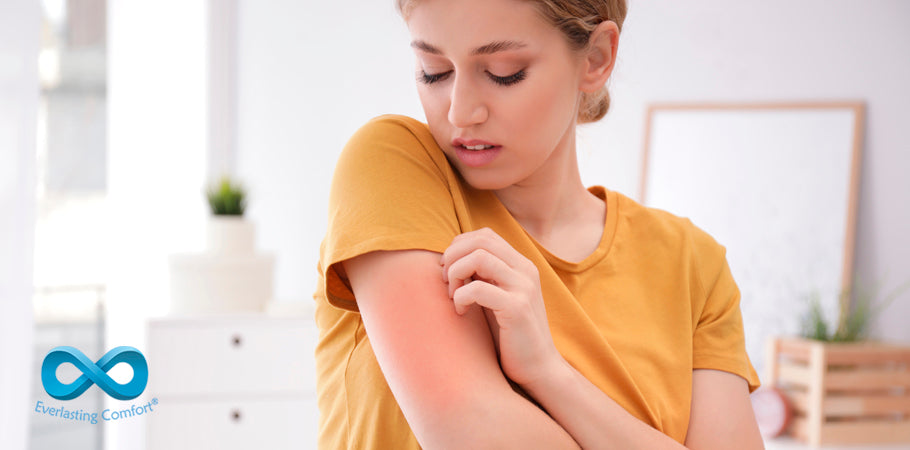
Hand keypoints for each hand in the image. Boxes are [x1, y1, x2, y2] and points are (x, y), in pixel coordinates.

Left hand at [440, 227, 562, 386]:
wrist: (538, 369)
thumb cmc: (510, 335)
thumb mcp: (496, 297)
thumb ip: (482, 276)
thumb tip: (450, 258)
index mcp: (521, 265)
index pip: (484, 235)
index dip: (459, 247)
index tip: (449, 271)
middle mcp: (525, 270)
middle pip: (480, 240)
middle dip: (453, 256)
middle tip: (445, 281)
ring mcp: (523, 288)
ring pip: (478, 257)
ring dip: (455, 273)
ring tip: (453, 295)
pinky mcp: (517, 309)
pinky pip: (478, 289)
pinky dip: (461, 297)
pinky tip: (461, 312)